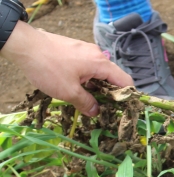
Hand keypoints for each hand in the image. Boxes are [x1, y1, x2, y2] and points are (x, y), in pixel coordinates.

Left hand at [1, 22, 132, 115]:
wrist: (23, 44)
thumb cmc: (48, 68)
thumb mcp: (68, 91)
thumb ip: (86, 103)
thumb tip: (96, 112)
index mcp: (100, 64)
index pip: (125, 81)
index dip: (127, 97)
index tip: (123, 110)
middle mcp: (97, 55)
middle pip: (112, 77)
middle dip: (110, 94)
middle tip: (104, 109)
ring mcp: (85, 50)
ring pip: (98, 72)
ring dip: (96, 86)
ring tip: (88, 100)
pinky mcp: (74, 50)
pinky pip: (87, 66)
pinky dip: (87, 78)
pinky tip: (77, 87)